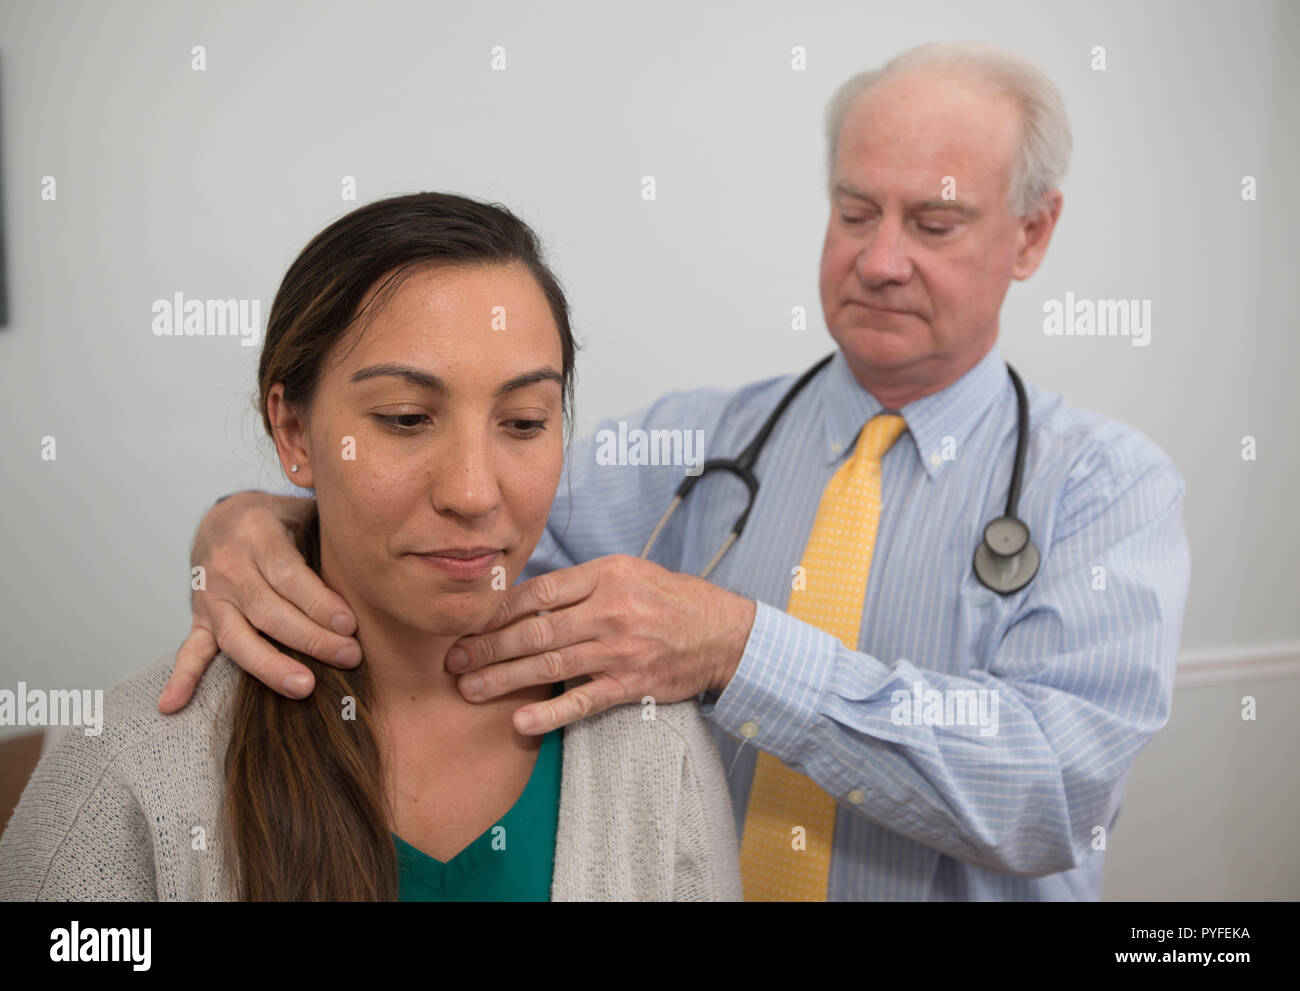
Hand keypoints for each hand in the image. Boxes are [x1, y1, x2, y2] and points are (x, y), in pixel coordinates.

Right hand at [158, 492, 361, 712]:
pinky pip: (190, 649)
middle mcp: (229, 567)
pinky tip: (172, 705)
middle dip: (311, 638)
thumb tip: (372, 549)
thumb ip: (329, 528)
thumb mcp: (300, 509)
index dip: (318, 602)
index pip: (289, 575)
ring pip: (237, 637)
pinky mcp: (200, 618)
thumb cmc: (277, 519)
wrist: (223, 517)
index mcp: (257, 535)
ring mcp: (211, 597)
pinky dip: (182, 677)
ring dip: (269, 666)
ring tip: (303, 687)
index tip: (349, 624)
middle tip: (348, 656)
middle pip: (269, 611)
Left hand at [445, 554, 756, 733]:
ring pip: (550, 665)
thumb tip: (528, 596)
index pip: (539, 591)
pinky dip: (550, 713)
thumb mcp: (629, 572)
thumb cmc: (673, 599)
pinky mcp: (630, 685)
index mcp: (605, 576)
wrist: (724, 633)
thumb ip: (582, 583)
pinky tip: (520, 721)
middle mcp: (609, 612)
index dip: (497, 608)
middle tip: (453, 659)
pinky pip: (583, 701)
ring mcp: (619, 651)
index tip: (466, 620)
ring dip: (504, 678)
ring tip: (469, 688)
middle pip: (536, 630)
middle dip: (488, 646)